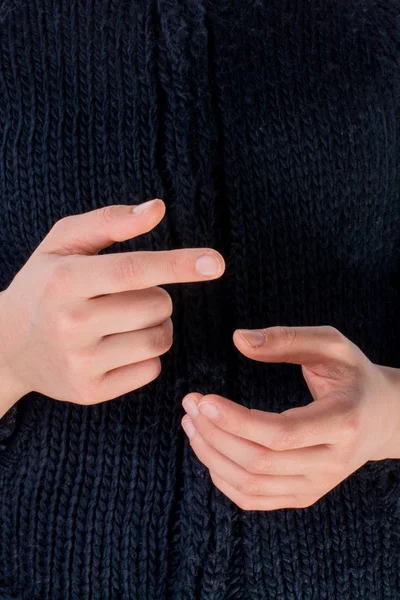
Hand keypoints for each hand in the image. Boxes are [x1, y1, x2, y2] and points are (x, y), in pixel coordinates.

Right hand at [0, 199, 224, 415]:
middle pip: (157, 306)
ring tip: (128, 320)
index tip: (216, 263)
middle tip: (130, 296)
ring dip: (158, 325)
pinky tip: (120, 347)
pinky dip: (147, 355)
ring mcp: (80, 362)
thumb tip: (158, 208)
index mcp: (65, 280)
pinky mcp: (90, 391)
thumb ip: (109, 222)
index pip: (133, 270)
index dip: (178, 264)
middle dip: (158, 296)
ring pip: (159, 339)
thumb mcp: (62, 243)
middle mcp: (71, 323)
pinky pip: (151, 369)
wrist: (6, 346)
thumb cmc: (43, 285)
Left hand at [181, 325, 399, 510]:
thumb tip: (238, 339)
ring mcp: (318, 485)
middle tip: (190, 405)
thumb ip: (286, 339)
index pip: (280, 434)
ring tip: (191, 424)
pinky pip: (255, 500)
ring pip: (252, 486)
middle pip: (260, 463)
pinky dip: (223, 479)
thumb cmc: (353, 376)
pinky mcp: (305, 496)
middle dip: (214, 435)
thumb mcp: (330, 344)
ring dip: (212, 457)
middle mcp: (332, 462)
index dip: (235, 421)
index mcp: (342, 422)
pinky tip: (208, 450)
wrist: (383, 418)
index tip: (202, 399)